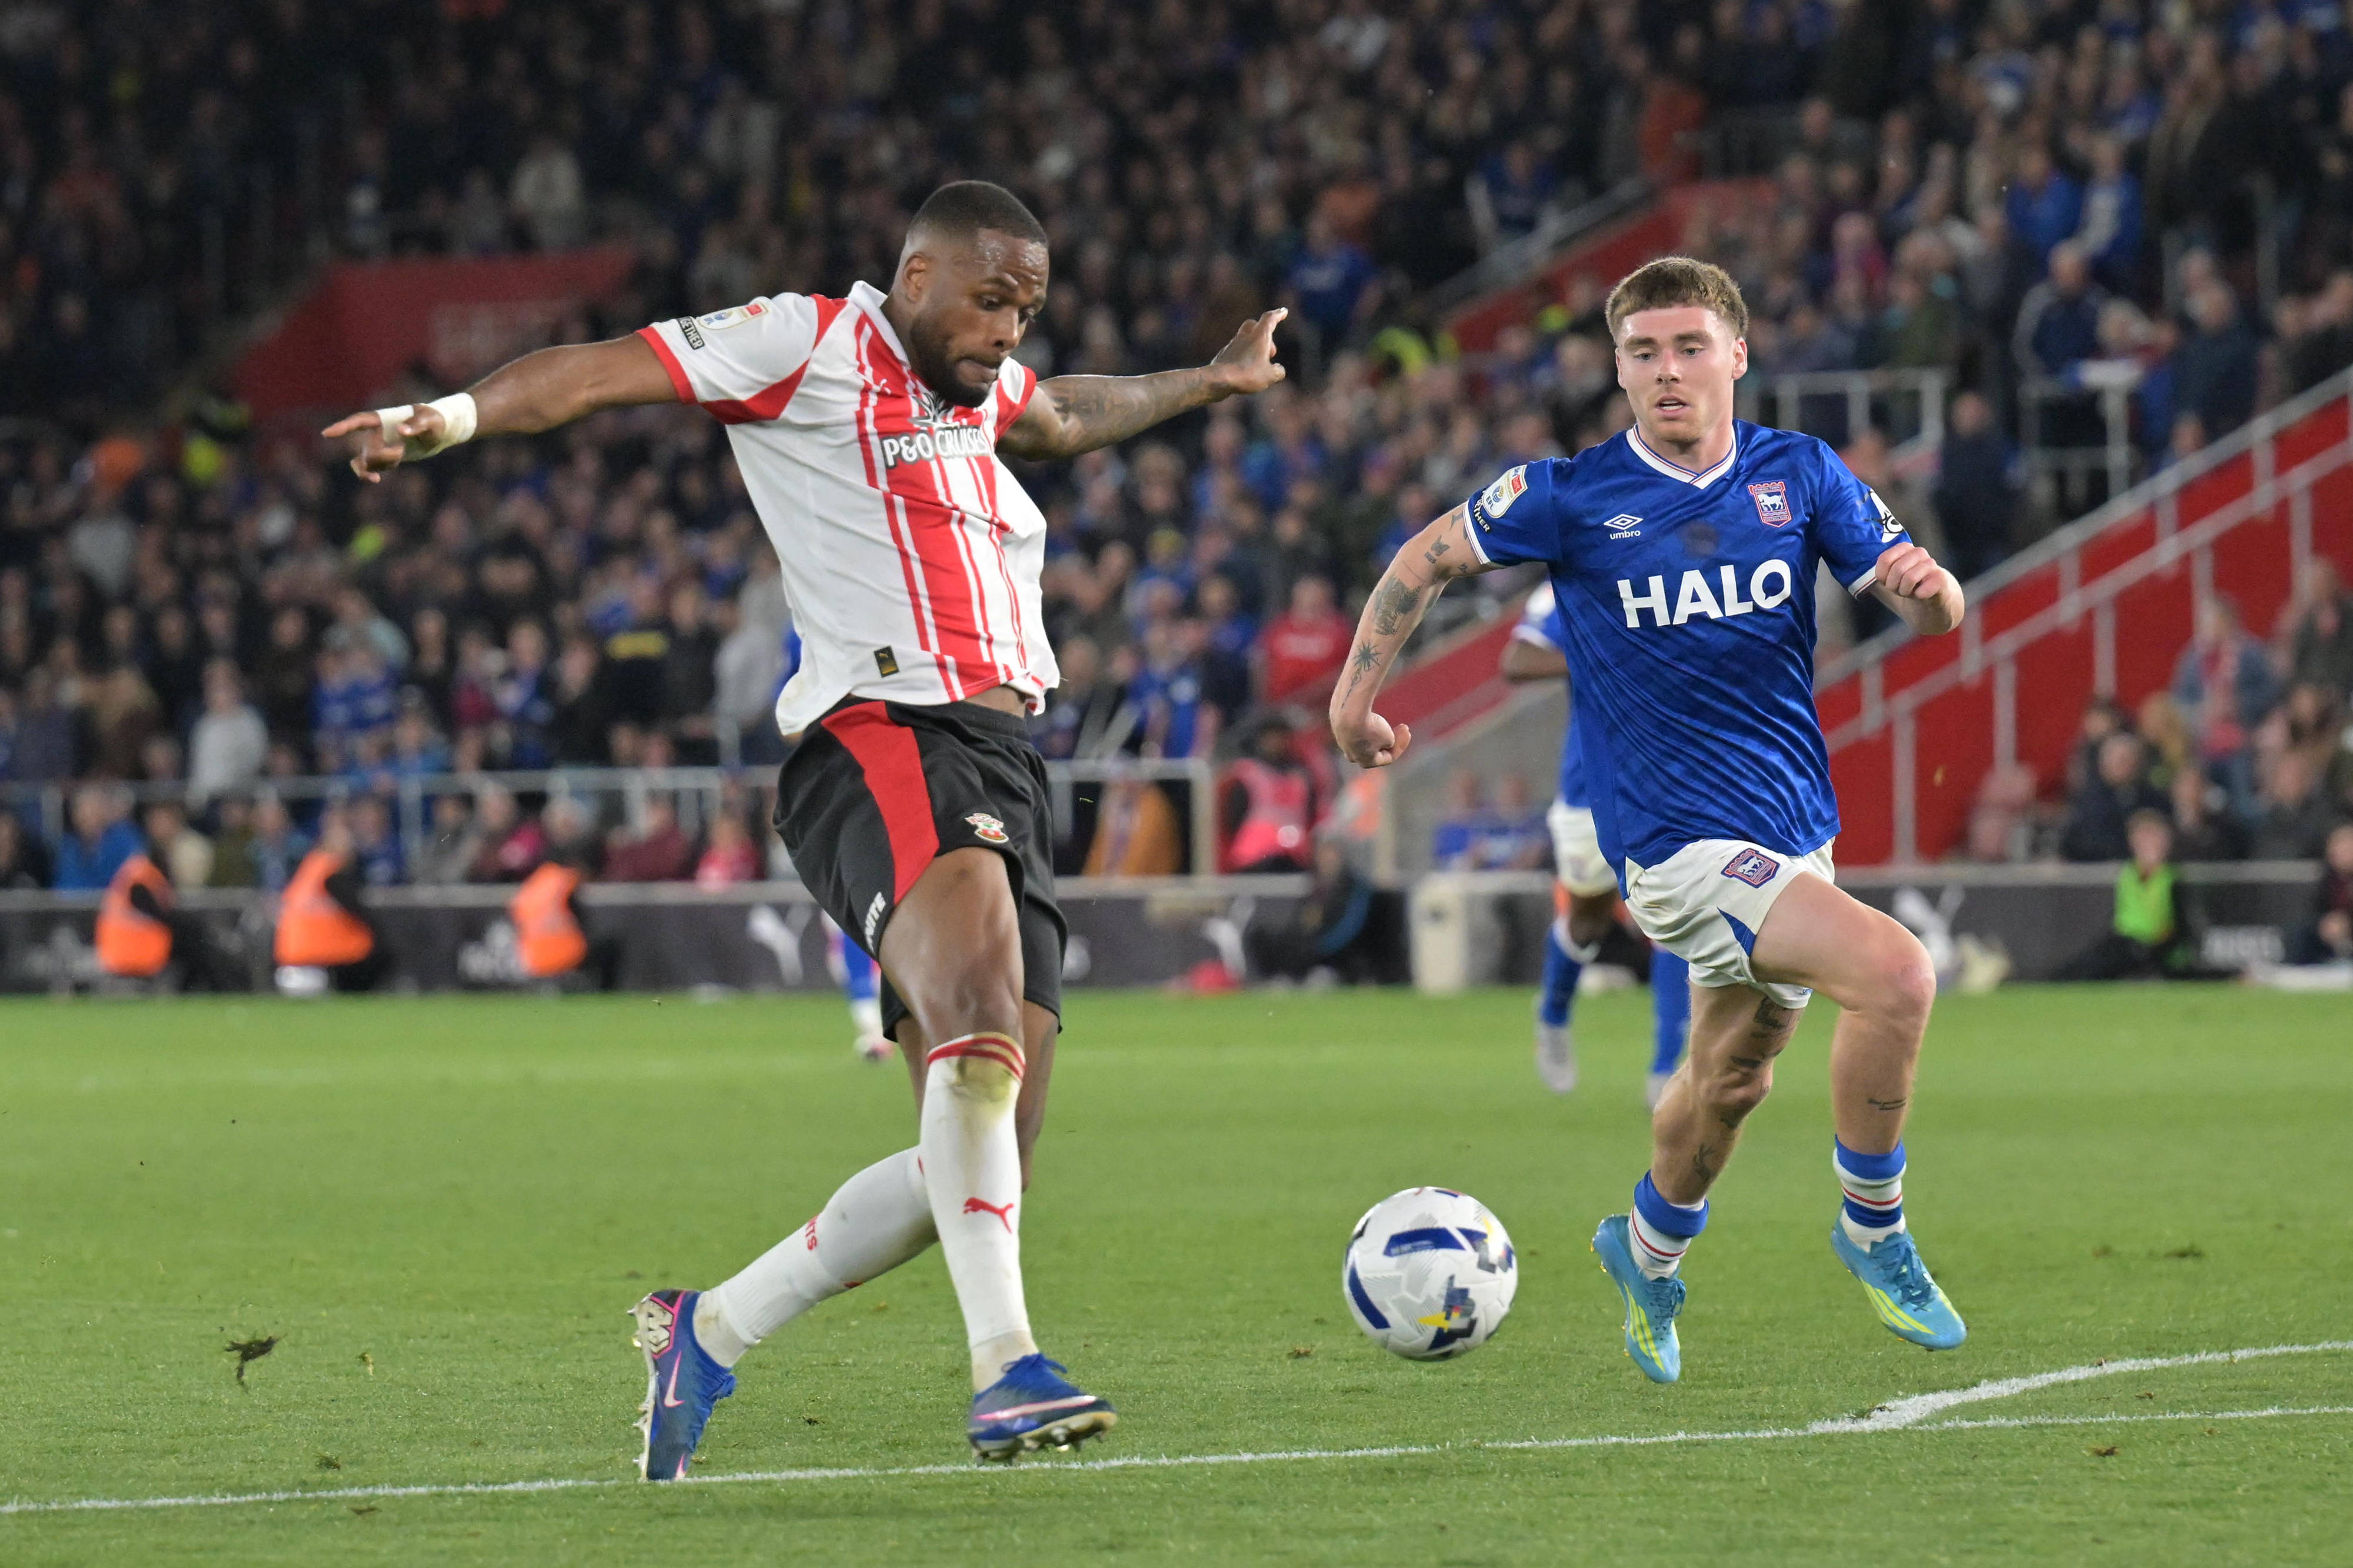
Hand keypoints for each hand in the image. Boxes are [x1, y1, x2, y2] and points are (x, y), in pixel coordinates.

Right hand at [320, 405, 445, 482]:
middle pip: (366, 449)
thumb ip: (417, 425)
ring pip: (366, 462)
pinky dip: (370, 475)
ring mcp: (377, 444)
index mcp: (382, 418)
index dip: (342, 427)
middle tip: (401, 451)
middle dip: (381, 456)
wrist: (439, 432)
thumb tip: (401, 431)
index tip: (327, 434)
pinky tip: (375, 480)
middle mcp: (375, 432)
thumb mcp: (430, 421)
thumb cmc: (435, 420)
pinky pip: (368, 468)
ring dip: (382, 465)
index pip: (358, 421)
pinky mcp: (382, 456)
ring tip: (400, 454)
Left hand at [1206, 308, 1287, 398]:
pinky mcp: (1223, 356)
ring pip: (1243, 339)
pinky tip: (1243, 370)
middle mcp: (1244, 337)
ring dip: (1252, 347)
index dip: (1278, 314)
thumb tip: (1278, 370)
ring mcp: (1231, 346)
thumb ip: (1278, 371)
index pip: (1269, 319)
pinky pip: (1234, 352)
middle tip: (1270, 351)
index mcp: (1259, 337)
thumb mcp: (1269, 376)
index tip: (1283, 311)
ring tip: (1257, 365)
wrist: (1218, 380)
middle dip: (1263, 332)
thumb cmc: (1247, 374)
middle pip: (1253, 325)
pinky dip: (1242, 357)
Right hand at [1332, 707, 1411, 768]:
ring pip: (1362, 739)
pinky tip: (1367, 714)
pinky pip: (1353, 728)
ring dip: (1374, 732)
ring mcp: (1342, 742)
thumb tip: (1382, 741)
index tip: (1408, 731)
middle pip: (1374, 751)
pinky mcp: (1338, 728)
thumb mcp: (1388, 737)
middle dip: (1387, 741)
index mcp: (1366, 762)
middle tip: (1401, 727)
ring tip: (1380, 720)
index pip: (1388, 758)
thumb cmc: (1371, 727)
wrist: (1349, 711)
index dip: (1400, 745)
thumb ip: (1388, 742)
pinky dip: (1363, 723)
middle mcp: (1352, 755)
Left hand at [1874, 541, 1953, 601]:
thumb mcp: (1887, 580)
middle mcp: (1919, 552)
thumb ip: (1872, 572)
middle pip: (1896, 569)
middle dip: (1894, 586)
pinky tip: (1923, 595)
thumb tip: (1847, 562)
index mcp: (1904, 549)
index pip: (1884, 559)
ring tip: (1912, 592)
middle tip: (1902, 590)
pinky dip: (1919, 597)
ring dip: (1906, 592)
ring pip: (1909, 578)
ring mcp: (1932, 564)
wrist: (1932, 605)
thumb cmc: (1907, 588)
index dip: (1883, 577)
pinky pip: (1923, 590)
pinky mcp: (1941, 579)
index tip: (1888, 583)